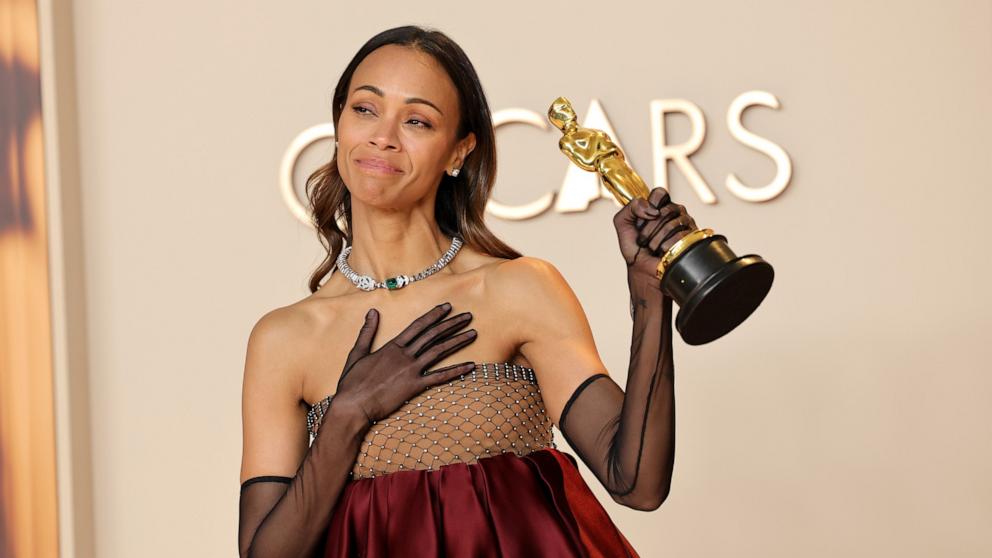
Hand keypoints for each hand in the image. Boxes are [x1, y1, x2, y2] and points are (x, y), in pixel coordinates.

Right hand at [332, 303, 477, 422]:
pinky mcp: (414, 387)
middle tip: (467, 316)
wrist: (353, 405)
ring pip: (439, 352)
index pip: (418, 326)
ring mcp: (411, 370)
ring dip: (457, 341)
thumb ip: (367, 331)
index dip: (434, 315)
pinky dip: (456, 371)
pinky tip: (470, 366)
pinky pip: (439, 377)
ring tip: (473, 333)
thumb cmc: (352, 382)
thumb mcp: (357, 353)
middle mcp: (405, 355)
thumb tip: (372, 311)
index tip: (447, 307)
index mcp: (392, 346)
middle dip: (451, 324)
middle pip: (433, 335)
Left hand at [613, 187, 697, 284]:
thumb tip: (653, 210)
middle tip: (643, 240)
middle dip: (649, 229)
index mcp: (659, 205)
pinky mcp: (692, 237)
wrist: (643, 269)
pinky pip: (680, 236)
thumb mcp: (622, 223)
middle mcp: (674, 211)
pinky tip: (663, 252)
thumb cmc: (634, 247)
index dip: (651, 204)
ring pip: (672, 224)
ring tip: (652, 248)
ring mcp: (685, 223)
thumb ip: (630, 207)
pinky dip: (666, 247)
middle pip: (665, 210)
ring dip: (656, 240)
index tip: (645, 217)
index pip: (660, 193)